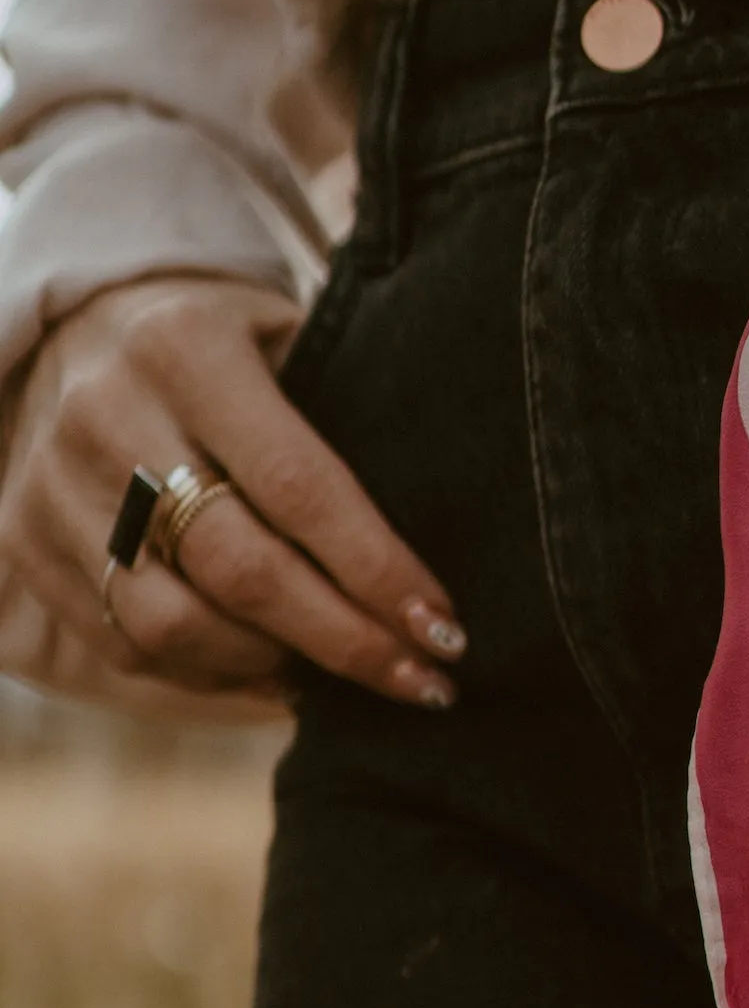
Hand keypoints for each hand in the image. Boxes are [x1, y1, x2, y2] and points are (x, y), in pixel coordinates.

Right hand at [0, 274, 463, 719]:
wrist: (79, 326)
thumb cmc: (224, 346)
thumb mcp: (283, 339)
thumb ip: (343, 423)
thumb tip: (435, 560)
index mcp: (183, 349)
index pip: (299, 487)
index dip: (378, 573)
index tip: (447, 631)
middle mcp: (105, 414)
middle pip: (241, 571)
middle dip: (347, 641)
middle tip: (425, 681)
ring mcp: (52, 484)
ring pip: (178, 626)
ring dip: (279, 667)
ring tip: (345, 671)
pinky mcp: (27, 541)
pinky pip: (130, 646)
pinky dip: (214, 675)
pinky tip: (275, 670)